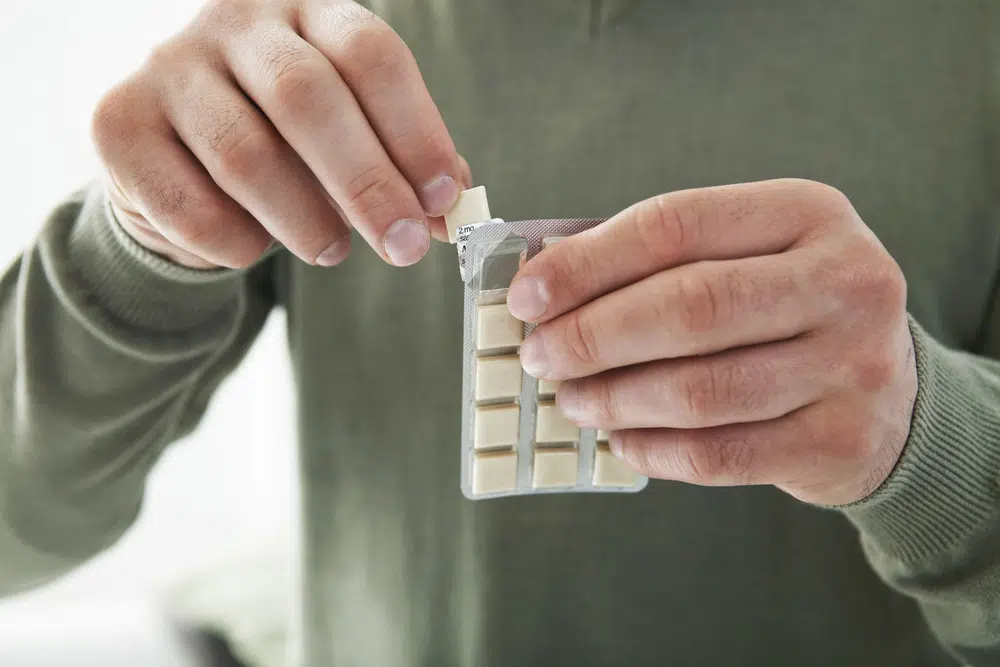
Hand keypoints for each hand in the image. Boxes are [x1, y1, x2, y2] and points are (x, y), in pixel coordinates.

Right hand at [92, 0, 468, 269]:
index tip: (443, 198)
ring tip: (333, 251)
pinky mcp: (117, 124)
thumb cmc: (287, 144)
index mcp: (308, 12)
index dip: (415, 129)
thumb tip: (452, 212)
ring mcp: (168, 67)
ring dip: (304, 221)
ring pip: (246, 155)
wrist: (178, 157)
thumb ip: (403, 166)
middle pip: (307, 97)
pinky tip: (256, 246)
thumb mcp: (353, 138)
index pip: (370, 53)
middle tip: (402, 247)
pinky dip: (237, 243)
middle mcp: (235, 24)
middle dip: (366, 183)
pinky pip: (189, 205)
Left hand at [508, 179, 917, 505]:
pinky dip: (651, 449)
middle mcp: (845, 281)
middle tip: (539, 357)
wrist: (889, 398)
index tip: (527, 296)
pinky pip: (718, 454)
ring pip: (699, 390)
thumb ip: (662, 261)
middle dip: (592, 336)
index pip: (674, 225)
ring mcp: (852, 365)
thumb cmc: (786, 312)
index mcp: (808, 213)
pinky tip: (620, 439)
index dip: (586, 263)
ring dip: (614, 399)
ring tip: (572, 399)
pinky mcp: (838, 442)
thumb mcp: (749, 257)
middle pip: (689, 308)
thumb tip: (545, 285)